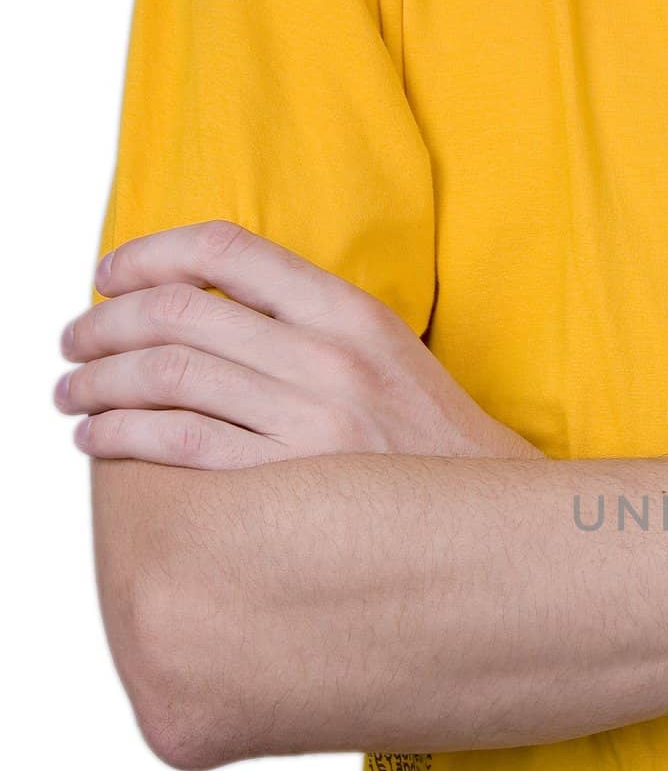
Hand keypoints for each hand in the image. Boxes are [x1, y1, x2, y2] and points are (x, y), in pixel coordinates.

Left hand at [56, 221, 537, 467]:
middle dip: (103, 323)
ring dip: (98, 382)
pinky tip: (99, 439)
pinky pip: (181, 445)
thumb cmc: (431, 440)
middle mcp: (330, 359)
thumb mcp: (389, 350)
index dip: (151, 253)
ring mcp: (313, 422)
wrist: (491, 519)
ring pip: (167, 378)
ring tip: (72, 394)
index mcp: (353, 313)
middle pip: (179, 314)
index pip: (229, 251)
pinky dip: (122, 437)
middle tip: (75, 340)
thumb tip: (203, 300)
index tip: (110, 273)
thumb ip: (309, 317)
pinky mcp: (293, 483)